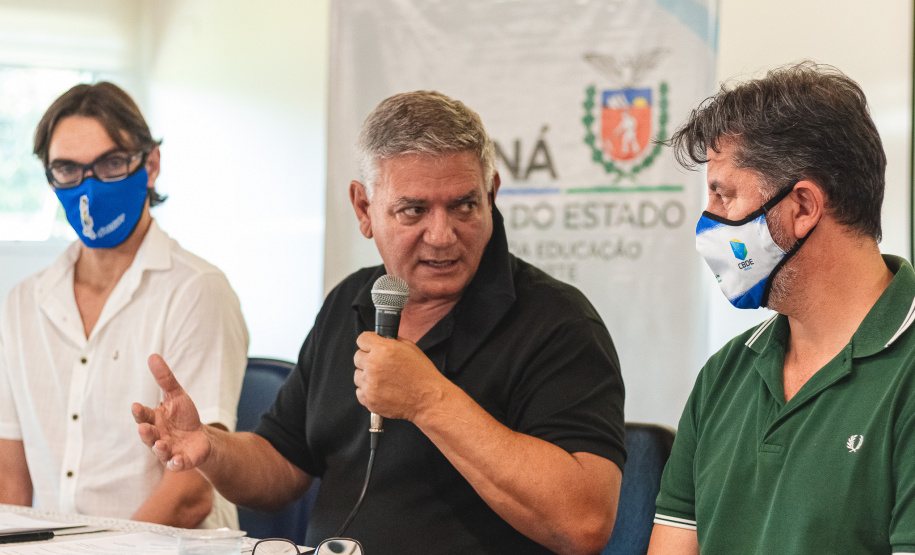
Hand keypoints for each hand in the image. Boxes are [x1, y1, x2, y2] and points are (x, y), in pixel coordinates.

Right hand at [132, 354, 211, 471]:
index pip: (143, 416)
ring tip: (161, 444)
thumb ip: (165, 379)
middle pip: (148, 436)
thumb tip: (152, 355)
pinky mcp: (181, 461)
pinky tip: (178, 460)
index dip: (140, 413)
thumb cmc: (184, 417)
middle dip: (145, 433)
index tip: (136, 406)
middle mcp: (157, 437)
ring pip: (160, 451)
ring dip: (159, 448)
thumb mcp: (177, 395)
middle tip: (144, 428)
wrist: (201, 438)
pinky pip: (177, 464)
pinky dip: (177, 463)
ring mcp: (168, 451)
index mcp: (154, 420)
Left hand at [353, 332, 448, 421]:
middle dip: (367, 359)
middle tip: (381, 365)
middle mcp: (373, 365)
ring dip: (366, 375)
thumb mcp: (410, 348)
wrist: (428, 398)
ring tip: (383, 379)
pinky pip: (359, 391)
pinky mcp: (369, 399)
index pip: (362, 339)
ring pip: (357, 375)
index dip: (368, 342)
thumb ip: (391, 341)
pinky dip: (368, 390)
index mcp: (383, 349)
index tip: (371, 347)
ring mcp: (370, 384)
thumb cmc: (422, 374)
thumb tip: (380, 339)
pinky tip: (382, 389)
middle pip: (357, 357)